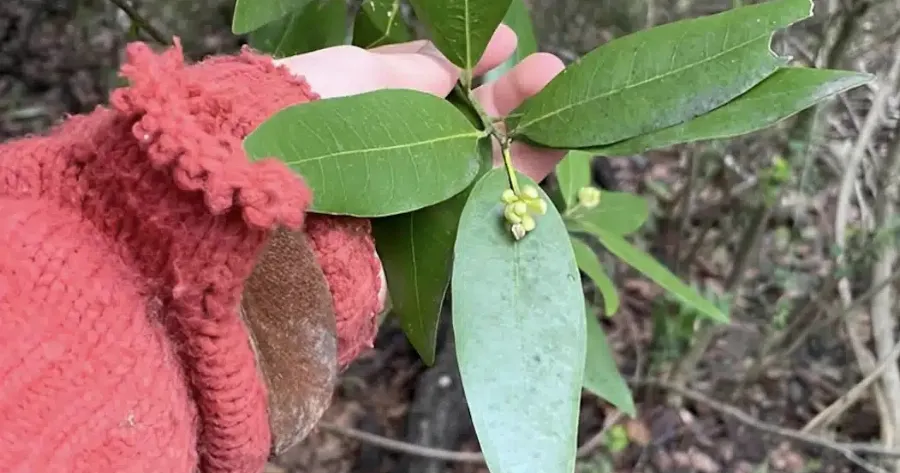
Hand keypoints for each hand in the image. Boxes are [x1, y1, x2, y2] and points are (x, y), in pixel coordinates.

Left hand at [273, 25, 567, 308]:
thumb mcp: (350, 77)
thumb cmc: (298, 131)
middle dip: (503, 94)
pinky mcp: (421, 245)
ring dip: (520, 129)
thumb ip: (407, 73)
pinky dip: (517, 178)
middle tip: (546, 70)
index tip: (503, 43)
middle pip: (454, 122)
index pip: (417, 80)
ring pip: (474, 163)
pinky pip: (478, 209)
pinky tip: (550, 146)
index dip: (463, 61)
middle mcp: (379, 155)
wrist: (265, 223)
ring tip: (559, 94)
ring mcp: (402, 200)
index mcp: (353, 109)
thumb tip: (446, 72)